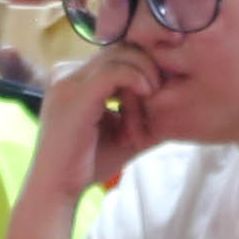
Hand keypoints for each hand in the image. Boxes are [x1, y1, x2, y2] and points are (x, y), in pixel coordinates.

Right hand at [27, 33, 163, 196]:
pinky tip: (148, 93)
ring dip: (144, 78)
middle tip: (160, 96)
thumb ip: (144, 111)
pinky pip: (114, 71)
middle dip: (147, 67)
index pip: (116, 53)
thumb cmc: (88, 164)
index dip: (143, 64)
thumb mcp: (123, 131)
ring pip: (120, 56)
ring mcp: (68, 81)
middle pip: (120, 48)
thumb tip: (182, 99)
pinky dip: (137, 78)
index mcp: (74, 77)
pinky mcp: (76, 94)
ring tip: (151, 103)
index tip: (161, 87)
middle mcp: (66, 72)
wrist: (57, 190)